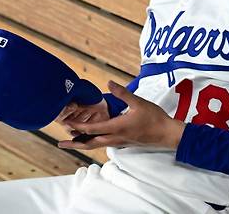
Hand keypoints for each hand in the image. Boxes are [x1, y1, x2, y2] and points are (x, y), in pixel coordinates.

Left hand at [57, 80, 184, 150]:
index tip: (66, 124)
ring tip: (73, 142)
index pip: (92, 129)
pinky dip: (95, 142)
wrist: (167, 134)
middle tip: (61, 143)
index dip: (77, 127)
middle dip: (75, 143)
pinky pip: (106, 144)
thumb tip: (109, 82)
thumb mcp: (138, 102)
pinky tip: (94, 138)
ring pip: (98, 145)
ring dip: (84, 144)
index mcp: (117, 127)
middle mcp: (116, 138)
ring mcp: (120, 142)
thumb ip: (123, 93)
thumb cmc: (154, 118)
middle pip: (90, 143)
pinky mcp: (125, 142)